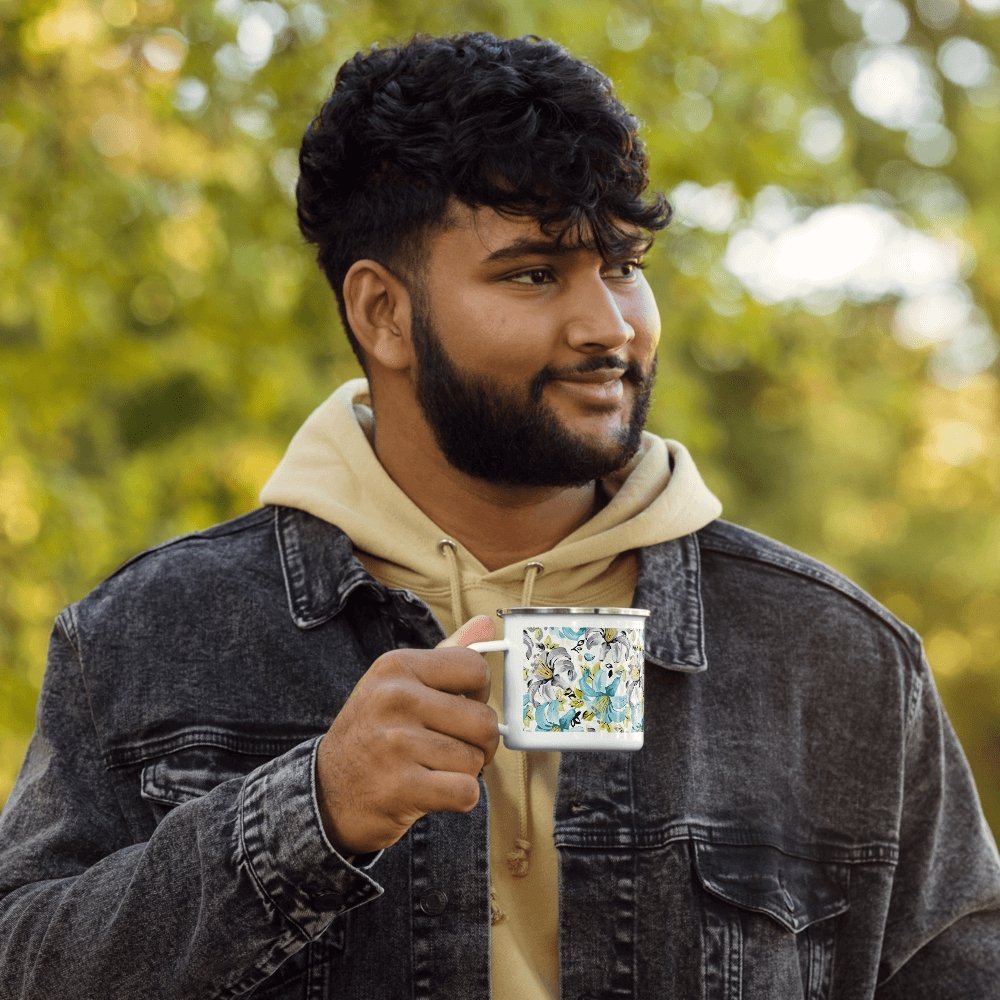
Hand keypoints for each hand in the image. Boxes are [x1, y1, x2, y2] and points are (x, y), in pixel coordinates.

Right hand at [315, 615, 499, 855]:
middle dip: (478, 742)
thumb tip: (487, 622)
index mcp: (397, 666)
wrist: (327, 792)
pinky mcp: (400, 787)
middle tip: (452, 748)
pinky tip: (432, 791)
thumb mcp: (398, 684)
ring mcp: (395, 743)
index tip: (461, 708)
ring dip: (463, 772)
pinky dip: (458, 798)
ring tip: (431, 768)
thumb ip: (446, 654)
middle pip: (483, 720)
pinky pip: (466, 792)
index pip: (475, 669)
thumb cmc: (374, 733)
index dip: (479, 694)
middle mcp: (394, 698)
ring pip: (475, 759)